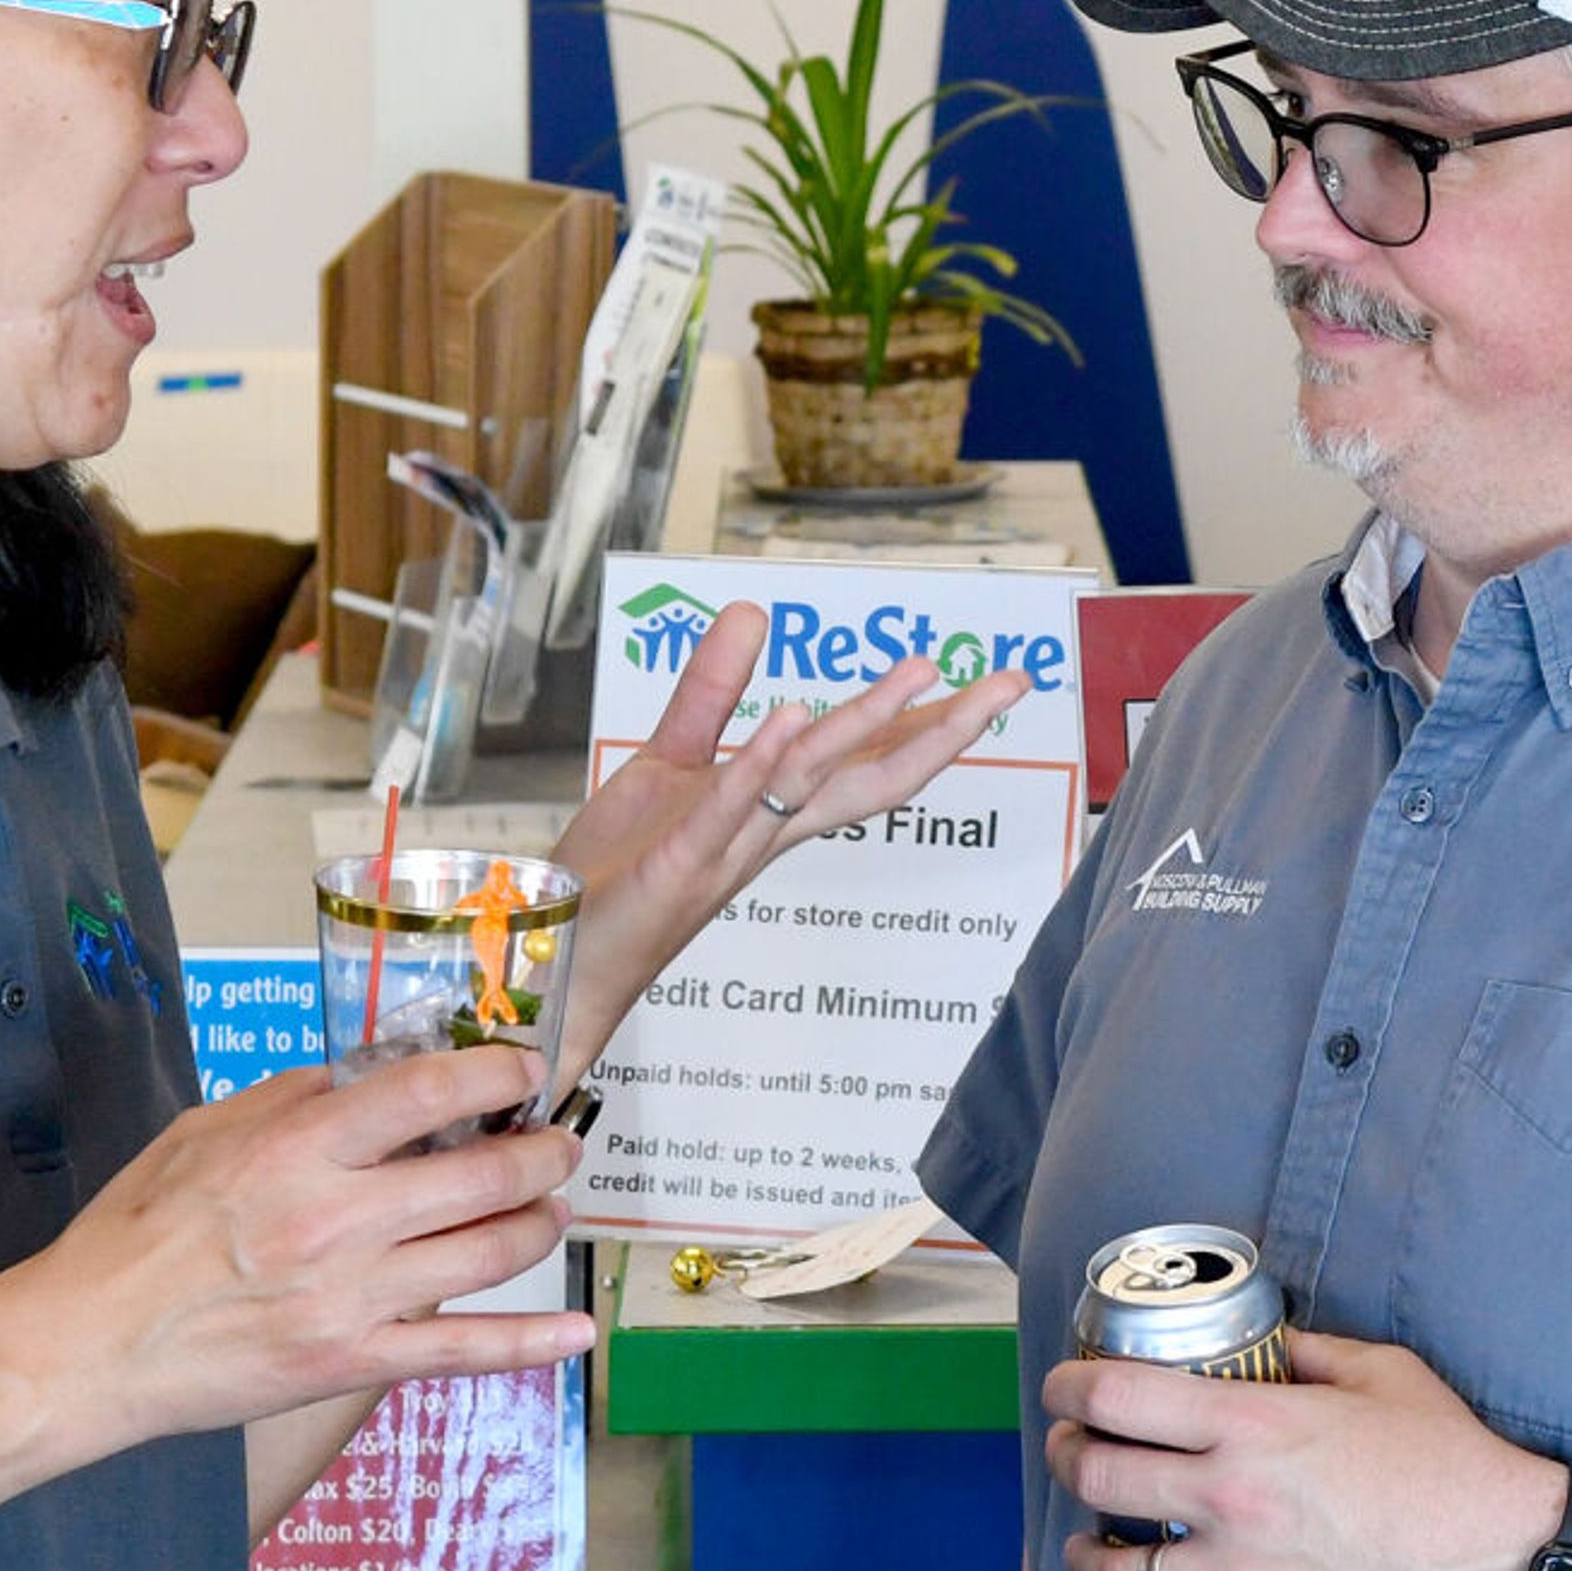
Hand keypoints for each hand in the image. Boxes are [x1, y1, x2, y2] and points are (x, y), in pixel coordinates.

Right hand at [20, 1047, 594, 1464]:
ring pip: (488, 1254)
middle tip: (559, 1144)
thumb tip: (366, 1075)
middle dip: (544, 1153)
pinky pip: (462, 1352)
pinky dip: (532, 1343)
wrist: (86, 1347)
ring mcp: (353, 1297)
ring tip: (551, 1208)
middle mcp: (340, 1218)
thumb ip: (293, 1099)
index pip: (431, 1091)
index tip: (524, 1070)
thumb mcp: (203, 1131)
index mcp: (302, 1148)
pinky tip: (578, 1330)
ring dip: (540, 1225)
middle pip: (485, 1174)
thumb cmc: (133, 1233)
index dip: (498, 1074)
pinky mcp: (351, 1363)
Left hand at [544, 600, 1030, 1072]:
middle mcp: (767, 830)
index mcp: (771, 808)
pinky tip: (792, 714)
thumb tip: (753, 613)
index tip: (992, 684)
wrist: (560, 957)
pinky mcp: (679, 862)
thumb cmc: (618, 874)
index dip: (930, 722)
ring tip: (921, 674)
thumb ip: (711, 691)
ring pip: (812, 782)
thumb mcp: (668, 763)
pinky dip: (761, 762)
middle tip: (1011, 685)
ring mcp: (729, 847)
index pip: (867, 760)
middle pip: (872, 776)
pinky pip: (728, 808)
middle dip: (945, 731)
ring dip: (866, 726)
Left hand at [1043, 1329, 1566, 1570]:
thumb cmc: (1446, 1458)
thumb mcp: (1380, 1372)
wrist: (1500, 1557)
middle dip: (1065, 1457)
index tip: (1062, 1386)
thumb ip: (1308, 1351)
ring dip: (1089, 1557)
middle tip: (1067, 1451)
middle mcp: (1229, 1497)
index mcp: (1251, 1423)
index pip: (1119, 1397)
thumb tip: (1267, 1339)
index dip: (1071, 1388)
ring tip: (1087, 1547)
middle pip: (1098, 1477)